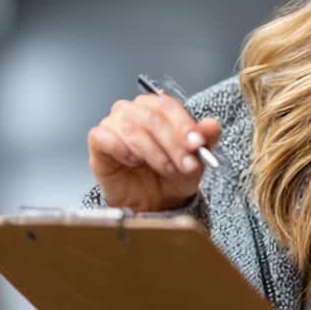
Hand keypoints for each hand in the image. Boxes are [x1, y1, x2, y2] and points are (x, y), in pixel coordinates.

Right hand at [86, 93, 220, 211]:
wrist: (151, 202)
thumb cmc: (169, 176)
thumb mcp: (194, 161)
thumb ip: (204, 140)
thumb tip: (212, 125)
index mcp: (156, 108)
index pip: (168, 106)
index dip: (184, 125)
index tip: (198, 144)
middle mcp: (133, 111)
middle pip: (152, 117)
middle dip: (173, 143)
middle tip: (186, 164)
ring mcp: (113, 124)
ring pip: (131, 128)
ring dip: (154, 152)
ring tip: (167, 169)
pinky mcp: (98, 142)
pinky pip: (103, 137)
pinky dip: (121, 148)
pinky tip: (133, 161)